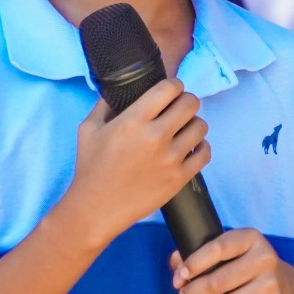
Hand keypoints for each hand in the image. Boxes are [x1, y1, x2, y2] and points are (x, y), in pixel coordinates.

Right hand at [63, 79, 208, 246]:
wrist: (96, 208)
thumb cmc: (90, 167)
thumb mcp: (88, 128)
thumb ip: (105, 104)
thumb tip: (120, 87)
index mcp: (133, 120)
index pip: (170, 88)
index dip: (173, 85)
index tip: (169, 91)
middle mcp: (155, 137)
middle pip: (191, 103)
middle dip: (185, 101)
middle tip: (178, 109)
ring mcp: (170, 159)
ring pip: (201, 126)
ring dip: (193, 124)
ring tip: (183, 129)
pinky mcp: (179, 178)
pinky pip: (205, 153)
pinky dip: (200, 147)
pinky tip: (189, 148)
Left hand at [171, 229, 293, 293]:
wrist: (288, 288)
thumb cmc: (248, 267)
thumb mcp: (231, 252)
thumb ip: (200, 253)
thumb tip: (176, 264)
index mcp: (250, 238)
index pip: (217, 248)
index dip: (194, 263)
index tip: (179, 277)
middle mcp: (264, 259)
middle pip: (219, 282)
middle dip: (193, 292)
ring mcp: (271, 286)